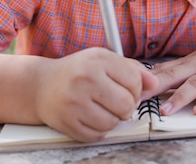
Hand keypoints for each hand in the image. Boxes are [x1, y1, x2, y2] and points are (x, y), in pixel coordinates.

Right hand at [35, 47, 157, 142]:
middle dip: (128, 107)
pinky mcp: (66, 121)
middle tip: (118, 103)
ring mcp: (74, 101)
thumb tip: (154, 83)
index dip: (137, 89)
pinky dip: (98, 130)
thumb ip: (132, 69)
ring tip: (103, 109)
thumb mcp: (104, 60)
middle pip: (126, 104)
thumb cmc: (78, 72)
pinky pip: (96, 135)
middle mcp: (85, 79)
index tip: (128, 90)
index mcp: (98, 60)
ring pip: (112, 123)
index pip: (134, 80)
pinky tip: (91, 117)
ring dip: (113, 119)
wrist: (41, 85)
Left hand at [145, 32, 195, 116]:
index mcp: (190, 62)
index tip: (128, 88)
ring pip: (195, 85)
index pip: (163, 70)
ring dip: (179, 98)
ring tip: (166, 111)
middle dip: (154, 88)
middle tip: (138, 99)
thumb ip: (179, 69)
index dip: (145, 80)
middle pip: (173, 76)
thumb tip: (153, 77)